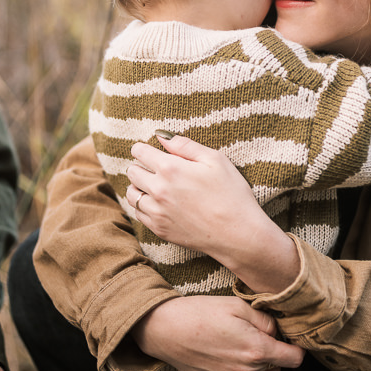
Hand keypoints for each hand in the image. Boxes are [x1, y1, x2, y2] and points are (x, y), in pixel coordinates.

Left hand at [127, 134, 299, 291]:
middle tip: (154, 167)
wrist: (238, 234)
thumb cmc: (232, 194)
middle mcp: (158, 190)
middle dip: (140, 165)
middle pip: (132, 171)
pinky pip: (138, 214)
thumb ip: (185, 145)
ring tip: (152, 185)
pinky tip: (156, 203)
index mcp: (170, 169)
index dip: (142, 148)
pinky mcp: (159, 230)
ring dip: (138, 186)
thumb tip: (161, 136)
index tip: (149, 150)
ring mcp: (157, 212)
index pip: (139, 152)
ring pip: (131, 194)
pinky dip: (142, 205)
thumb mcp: (215, 160)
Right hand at [134, 295, 304, 370]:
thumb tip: (277, 332)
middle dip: (277, 352)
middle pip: (280, 367)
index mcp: (256, 348)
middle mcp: (248, 370)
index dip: (297, 347)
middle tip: (263, 336)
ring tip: (254, 350)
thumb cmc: (201, 313)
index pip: (294, 357)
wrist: (168, 329)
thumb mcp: (237, 305)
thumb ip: (265, 320)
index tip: (293, 340)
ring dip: (268, 367)